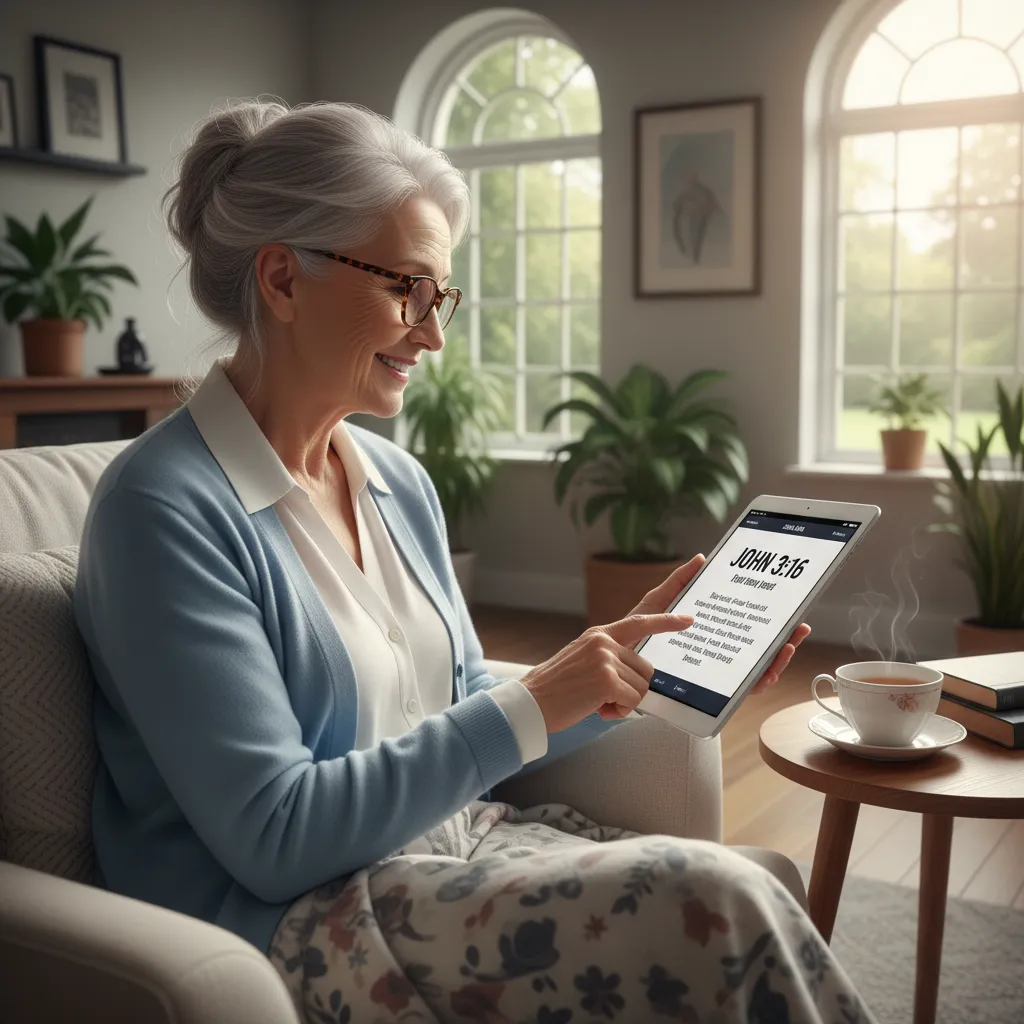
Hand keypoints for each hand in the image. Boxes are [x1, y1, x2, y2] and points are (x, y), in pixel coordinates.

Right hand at [520, 610, 693, 732]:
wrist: (532, 701)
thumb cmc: (560, 688)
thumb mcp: (585, 661)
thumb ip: (612, 659)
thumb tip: (641, 676)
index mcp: (600, 634)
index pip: (641, 619)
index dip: (668, 618)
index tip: (690, 613)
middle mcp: (604, 641)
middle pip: (647, 668)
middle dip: (632, 688)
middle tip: (603, 696)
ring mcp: (606, 658)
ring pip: (642, 686)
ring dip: (624, 701)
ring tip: (596, 701)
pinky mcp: (607, 678)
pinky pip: (633, 700)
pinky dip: (618, 710)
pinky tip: (596, 707)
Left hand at [627, 553, 811, 697]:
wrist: (611, 664)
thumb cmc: (633, 637)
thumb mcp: (656, 604)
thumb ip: (679, 583)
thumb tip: (701, 559)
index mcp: (709, 637)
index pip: (744, 632)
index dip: (770, 624)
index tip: (789, 611)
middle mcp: (716, 659)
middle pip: (758, 653)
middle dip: (784, 641)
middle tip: (799, 626)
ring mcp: (713, 678)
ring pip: (756, 673)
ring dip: (778, 661)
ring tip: (788, 645)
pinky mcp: (706, 695)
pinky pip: (738, 694)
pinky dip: (757, 682)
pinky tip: (766, 671)